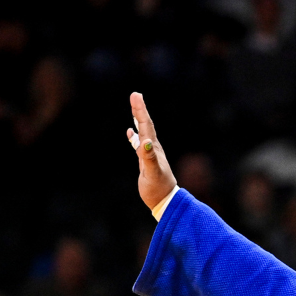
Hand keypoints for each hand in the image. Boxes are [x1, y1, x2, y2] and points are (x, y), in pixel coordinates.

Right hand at [127, 92, 176, 208]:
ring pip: (143, 133)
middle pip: (146, 126)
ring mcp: (150, 155)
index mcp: (154, 148)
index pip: (146, 126)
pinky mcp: (146, 162)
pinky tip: (130, 133)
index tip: (136, 96)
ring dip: (138, 120)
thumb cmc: (158, 188)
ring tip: (135, 107)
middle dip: (140, 110)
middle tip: (135, 95)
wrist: (165, 200)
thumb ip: (149, 158)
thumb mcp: (152, 173)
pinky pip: (139, 145)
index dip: (141, 111)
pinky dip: (135, 137)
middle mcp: (153, 149)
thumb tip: (145, 142)